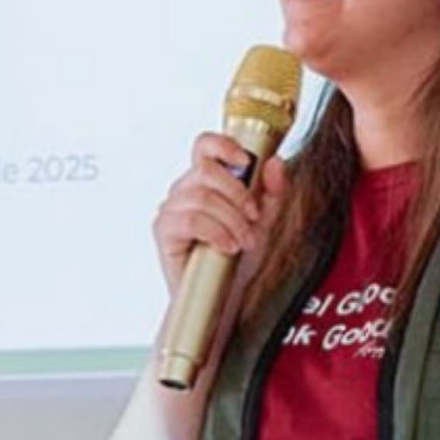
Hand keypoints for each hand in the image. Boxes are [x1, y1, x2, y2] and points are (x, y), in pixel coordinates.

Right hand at [153, 133, 285, 294]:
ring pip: (201, 197)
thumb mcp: (266, 220)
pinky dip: (216, 233)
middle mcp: (186, 190)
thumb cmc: (240, 255)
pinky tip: (228, 246)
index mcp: (208, 180)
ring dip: (231, 220)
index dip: (223, 145)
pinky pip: (190, 221)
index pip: (205, 146)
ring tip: (244, 241)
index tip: (246, 160)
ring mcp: (172, 209)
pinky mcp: (164, 232)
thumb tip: (276, 162)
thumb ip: (273, 192)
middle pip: (206, 170)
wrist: (226, 294)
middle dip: (239, 194)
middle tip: (255, 218)